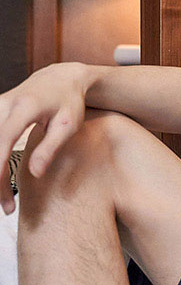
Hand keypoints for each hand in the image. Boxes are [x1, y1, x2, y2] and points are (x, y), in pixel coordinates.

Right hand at [0, 62, 88, 214]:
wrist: (61, 78)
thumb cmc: (69, 103)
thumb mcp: (68, 126)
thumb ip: (50, 148)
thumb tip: (35, 173)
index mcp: (24, 107)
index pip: (3, 140)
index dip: (0, 169)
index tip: (5, 196)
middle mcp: (4, 103)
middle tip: (7, 206)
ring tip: (5, 199)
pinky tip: (1, 181)